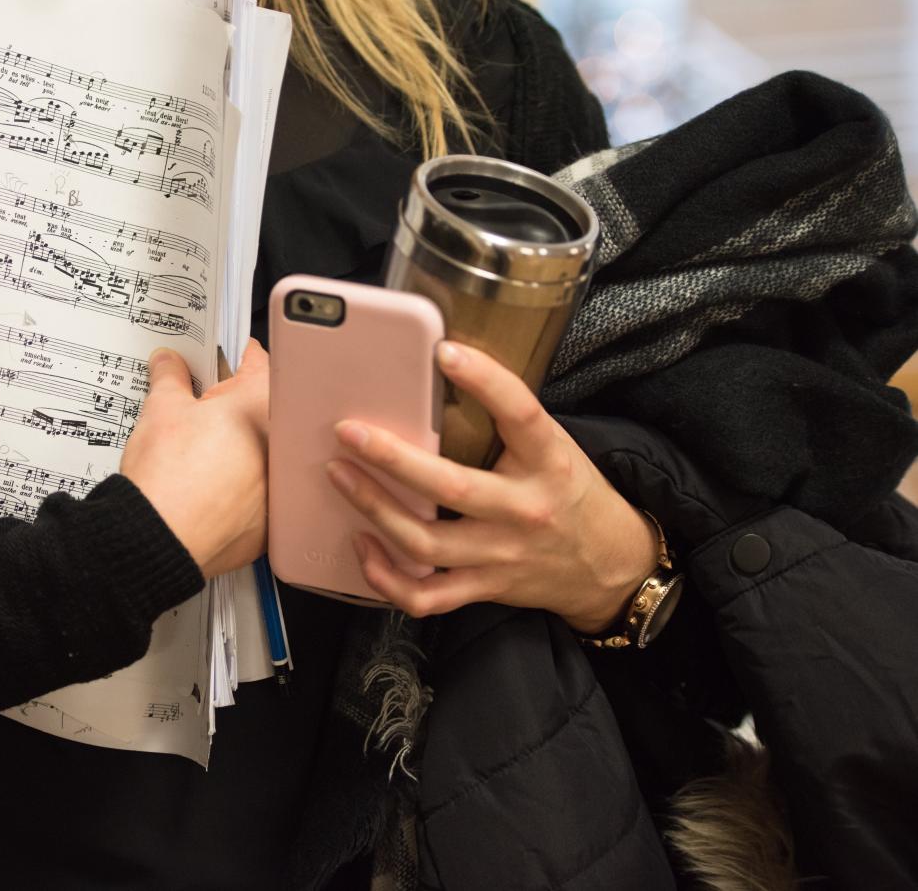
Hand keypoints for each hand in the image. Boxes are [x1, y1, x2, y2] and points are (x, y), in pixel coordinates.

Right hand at [121, 339, 268, 579]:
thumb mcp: (161, 409)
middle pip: (259, 412)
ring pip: (260, 455)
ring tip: (201, 457)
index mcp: (261, 405)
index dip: (231, 357)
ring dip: (239, 450)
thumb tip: (169, 362)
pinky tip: (209, 491)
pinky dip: (239, 489)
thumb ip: (170, 377)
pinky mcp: (269, 521)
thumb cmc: (165, 474)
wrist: (159, 540)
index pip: (256, 361)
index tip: (218, 361)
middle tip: (200, 415)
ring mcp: (278, 485)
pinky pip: (258, 494)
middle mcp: (280, 444)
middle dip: (233, 409)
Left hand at [325, 341, 656, 629]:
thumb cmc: (569, 492)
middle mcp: (524, 510)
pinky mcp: (485, 589)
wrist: (610, 565)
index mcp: (547, 462)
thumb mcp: (552, 447)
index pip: (521, 414)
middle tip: (348, 431)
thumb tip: (438, 377)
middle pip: (451, 488)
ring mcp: (502, 556)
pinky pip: (426, 596)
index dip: (485, 380)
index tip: (444, 351)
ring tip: (339, 475)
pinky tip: (362, 546)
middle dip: (393, 459)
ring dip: (374, 509)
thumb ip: (505, 422)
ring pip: (426, 544)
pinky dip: (386, 577)